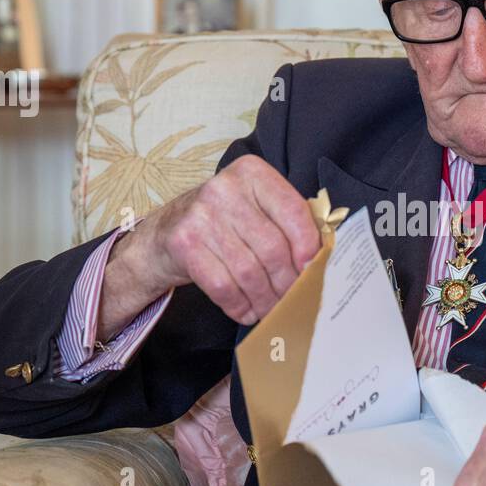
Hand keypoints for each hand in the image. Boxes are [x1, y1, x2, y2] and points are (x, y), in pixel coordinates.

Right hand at [99, 156, 319, 334]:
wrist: (165, 232)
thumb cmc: (223, 223)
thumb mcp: (254, 207)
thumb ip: (285, 222)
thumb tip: (320, 260)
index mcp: (252, 173)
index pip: (293, 210)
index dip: (308, 246)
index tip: (314, 270)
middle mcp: (225, 188)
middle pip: (273, 248)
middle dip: (287, 283)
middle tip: (293, 300)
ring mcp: (201, 215)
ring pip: (249, 271)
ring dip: (265, 299)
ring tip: (271, 310)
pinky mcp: (184, 243)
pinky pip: (223, 286)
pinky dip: (240, 306)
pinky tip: (247, 312)